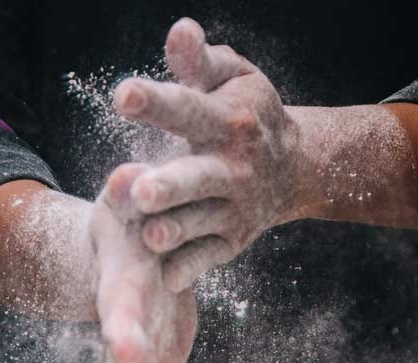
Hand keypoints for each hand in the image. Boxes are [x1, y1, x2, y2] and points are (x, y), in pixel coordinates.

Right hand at [89, 163, 196, 362]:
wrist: (125, 255)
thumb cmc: (132, 228)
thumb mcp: (127, 207)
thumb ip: (128, 194)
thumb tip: (130, 174)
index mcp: (126, 292)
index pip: (123, 311)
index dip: (125, 329)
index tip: (130, 354)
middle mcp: (128, 334)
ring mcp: (139, 362)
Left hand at [114, 18, 299, 291]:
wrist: (295, 168)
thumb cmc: (248, 115)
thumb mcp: (233, 78)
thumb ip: (200, 61)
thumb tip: (179, 30)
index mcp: (229, 122)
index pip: (189, 110)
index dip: (157, 103)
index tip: (123, 97)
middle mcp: (235, 168)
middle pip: (198, 178)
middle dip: (171, 185)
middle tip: (140, 191)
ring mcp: (235, 209)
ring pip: (200, 223)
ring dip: (175, 231)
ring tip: (150, 237)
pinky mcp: (232, 241)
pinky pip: (208, 257)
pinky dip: (189, 268)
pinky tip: (165, 278)